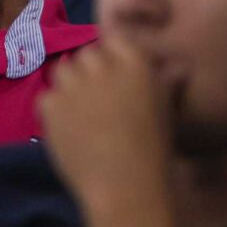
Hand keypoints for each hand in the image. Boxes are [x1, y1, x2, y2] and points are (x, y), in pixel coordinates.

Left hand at [38, 35, 176, 226]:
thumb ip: (166, 81)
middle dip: (90, 72)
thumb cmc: (154, 149)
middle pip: (87, 55)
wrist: (126, 186)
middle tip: (99, 100)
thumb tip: (179, 65)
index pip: (114, 40)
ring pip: (63, 70)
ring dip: (70, 86)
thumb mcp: (167, 110)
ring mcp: (72, 83)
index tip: (116, 78)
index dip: (112, 57)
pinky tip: (68, 129)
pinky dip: (54, 111)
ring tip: (81, 113)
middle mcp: (101, 65)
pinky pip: (47, 97)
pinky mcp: (50, 104)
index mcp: (134, 61)